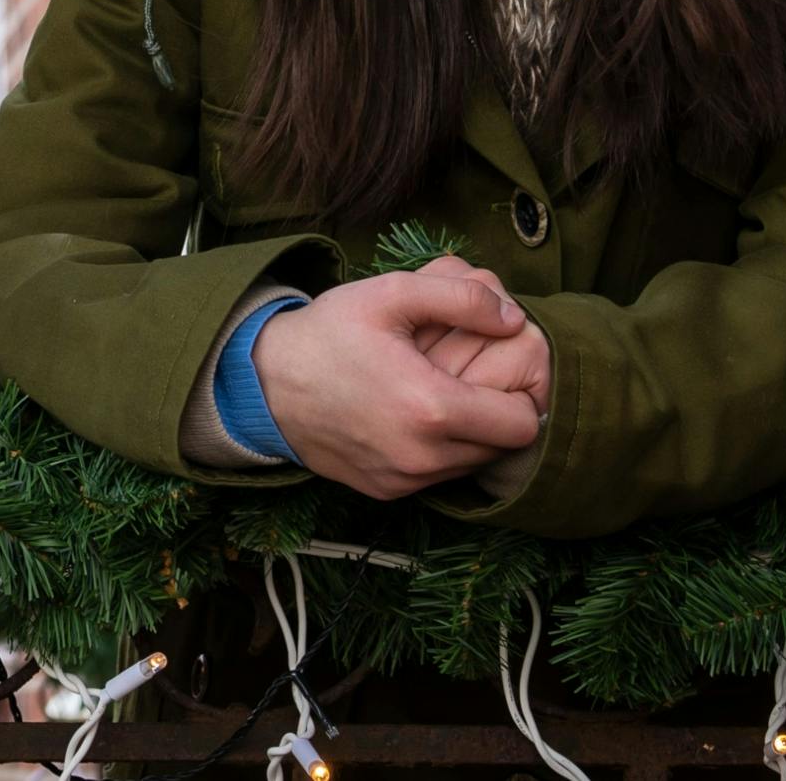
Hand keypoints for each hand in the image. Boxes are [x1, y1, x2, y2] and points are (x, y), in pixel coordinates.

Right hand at [254, 270, 541, 498]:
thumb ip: (461, 297)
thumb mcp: (389, 293)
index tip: (498, 370)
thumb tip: (513, 319)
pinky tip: (410, 419)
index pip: (524, 423)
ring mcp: (403, 480)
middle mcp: (421, 457)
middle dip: (498, 414)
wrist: (260, 382)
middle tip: (471, 380)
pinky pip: (437, 477)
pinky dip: (438, 452)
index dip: (521, 393)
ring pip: (472, 465)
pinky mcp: (385, 492)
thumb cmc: (328, 333)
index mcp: (430, 408)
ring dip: (470, 436)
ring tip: (439, 398)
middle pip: (504, 448)